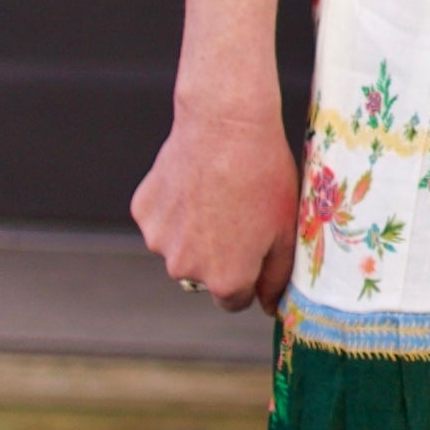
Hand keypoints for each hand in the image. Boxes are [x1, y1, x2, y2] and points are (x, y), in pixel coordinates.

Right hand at [132, 88, 300, 313]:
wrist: (226, 124)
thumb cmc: (264, 176)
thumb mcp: (286, 230)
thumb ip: (277, 277)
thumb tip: (267, 305)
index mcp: (225, 279)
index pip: (234, 301)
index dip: (248, 277)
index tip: (253, 250)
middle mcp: (185, 269)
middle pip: (204, 275)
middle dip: (219, 255)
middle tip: (237, 215)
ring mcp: (159, 240)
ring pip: (179, 247)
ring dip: (193, 233)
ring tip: (216, 195)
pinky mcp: (143, 211)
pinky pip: (161, 221)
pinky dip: (174, 209)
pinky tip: (194, 183)